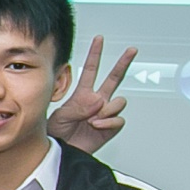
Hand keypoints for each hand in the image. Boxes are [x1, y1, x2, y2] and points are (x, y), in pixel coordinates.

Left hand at [49, 35, 136, 152]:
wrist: (64, 150)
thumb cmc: (58, 133)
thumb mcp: (62, 115)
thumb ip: (79, 106)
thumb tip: (99, 101)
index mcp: (83, 94)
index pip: (91, 70)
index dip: (95, 54)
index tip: (99, 39)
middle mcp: (97, 101)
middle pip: (114, 78)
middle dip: (123, 63)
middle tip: (131, 50)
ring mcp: (106, 112)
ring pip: (118, 101)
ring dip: (106, 109)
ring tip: (92, 119)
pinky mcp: (112, 125)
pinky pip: (118, 118)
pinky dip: (108, 122)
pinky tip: (97, 125)